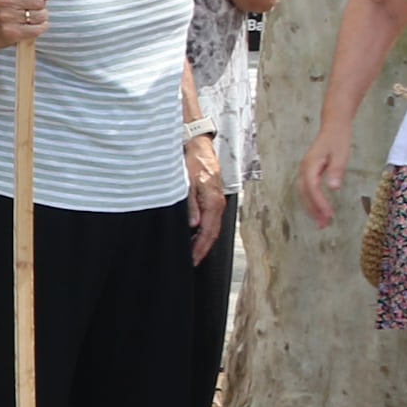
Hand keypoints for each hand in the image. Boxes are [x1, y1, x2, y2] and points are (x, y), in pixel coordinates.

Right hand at [0, 0, 52, 48]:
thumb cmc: (12, 4)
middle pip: (39, 1)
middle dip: (41, 5)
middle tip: (31, 7)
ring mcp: (5, 16)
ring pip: (41, 15)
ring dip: (40, 17)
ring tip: (30, 16)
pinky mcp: (11, 31)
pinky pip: (38, 28)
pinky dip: (40, 28)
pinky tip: (31, 25)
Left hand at [183, 135, 225, 258]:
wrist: (198, 145)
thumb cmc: (193, 160)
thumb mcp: (188, 181)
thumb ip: (191, 204)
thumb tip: (194, 224)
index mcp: (214, 202)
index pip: (209, 232)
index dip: (201, 248)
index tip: (192, 260)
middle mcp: (218, 204)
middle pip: (212, 233)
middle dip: (202, 249)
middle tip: (191, 262)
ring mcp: (216, 201)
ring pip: (212, 227)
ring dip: (203, 241)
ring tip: (192, 253)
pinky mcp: (212, 198)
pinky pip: (210, 219)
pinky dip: (203, 230)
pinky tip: (194, 235)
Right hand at [298, 125, 351, 229]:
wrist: (334, 126)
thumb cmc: (338, 140)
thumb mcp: (340, 155)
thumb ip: (336, 171)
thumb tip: (333, 188)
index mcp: (310, 165)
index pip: (312, 188)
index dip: (319, 203)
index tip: (328, 215)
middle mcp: (304, 168)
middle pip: (305, 193)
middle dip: (313, 209)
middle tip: (323, 225)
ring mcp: (305, 169)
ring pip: (304, 192)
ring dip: (312, 207)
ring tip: (322, 221)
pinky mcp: (310, 170)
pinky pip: (308, 188)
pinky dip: (313, 200)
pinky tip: (320, 208)